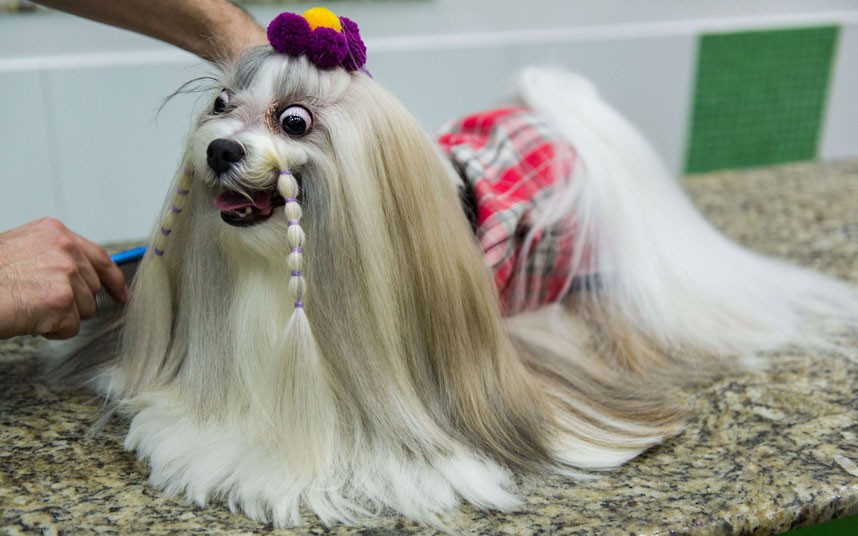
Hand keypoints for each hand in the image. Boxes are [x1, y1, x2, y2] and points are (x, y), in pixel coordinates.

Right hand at [0, 218, 126, 338]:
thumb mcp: (21, 250)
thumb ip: (53, 256)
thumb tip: (82, 275)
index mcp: (55, 232)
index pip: (99, 256)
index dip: (113, 279)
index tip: (121, 294)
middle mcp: (65, 248)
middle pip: (93, 288)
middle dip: (72, 301)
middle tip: (37, 301)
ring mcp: (65, 273)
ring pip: (84, 309)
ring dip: (60, 316)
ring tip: (29, 307)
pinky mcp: (61, 300)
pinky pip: (70, 327)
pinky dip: (51, 330)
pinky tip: (29, 318)